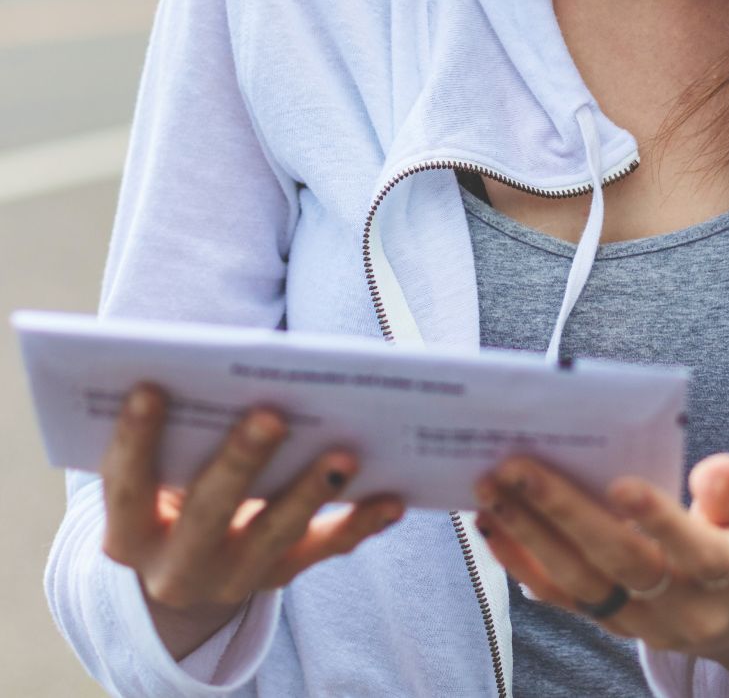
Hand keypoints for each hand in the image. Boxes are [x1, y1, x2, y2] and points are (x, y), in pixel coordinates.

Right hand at [100, 381, 406, 656]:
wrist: (189, 568)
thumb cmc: (175, 481)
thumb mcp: (159, 469)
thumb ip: (184, 427)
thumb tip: (228, 361)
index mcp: (130, 531)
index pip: (125, 485)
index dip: (134, 439)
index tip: (149, 388)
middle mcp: (175, 566)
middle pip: (207, 512)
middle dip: (240, 462)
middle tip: (272, 416)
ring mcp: (231, 577)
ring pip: (273, 535)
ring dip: (311, 493)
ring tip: (346, 455)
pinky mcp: (280, 575)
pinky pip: (325, 549)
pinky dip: (361, 522)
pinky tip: (393, 497)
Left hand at [472, 452, 728, 686]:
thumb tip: (716, 469)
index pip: (695, 551)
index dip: (659, 520)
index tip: (620, 483)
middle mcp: (683, 610)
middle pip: (621, 564)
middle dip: (564, 513)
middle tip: (518, 468)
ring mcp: (643, 624)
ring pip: (581, 584)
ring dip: (529, 537)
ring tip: (492, 493)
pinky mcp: (613, 624)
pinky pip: (564, 599)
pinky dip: (524, 564)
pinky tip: (495, 529)